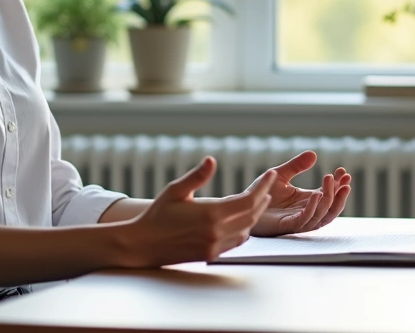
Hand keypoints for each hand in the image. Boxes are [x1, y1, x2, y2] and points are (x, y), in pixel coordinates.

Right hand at [121, 157, 275, 266]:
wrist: (143, 245)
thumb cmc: (157, 215)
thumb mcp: (175, 191)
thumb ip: (196, 176)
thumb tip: (212, 160)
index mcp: (210, 213)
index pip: (248, 200)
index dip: (264, 187)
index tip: (271, 175)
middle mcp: (216, 231)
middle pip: (252, 214)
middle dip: (263, 199)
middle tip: (267, 187)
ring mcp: (215, 245)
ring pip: (247, 229)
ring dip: (255, 215)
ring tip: (259, 201)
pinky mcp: (212, 255)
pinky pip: (237, 241)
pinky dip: (244, 229)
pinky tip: (243, 220)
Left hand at [249, 151, 351, 236]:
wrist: (242, 205)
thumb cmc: (261, 193)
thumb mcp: (281, 175)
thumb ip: (296, 166)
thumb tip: (314, 154)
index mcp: (307, 201)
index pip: (328, 195)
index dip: (338, 185)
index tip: (344, 171)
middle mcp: (306, 212)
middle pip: (330, 208)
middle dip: (339, 194)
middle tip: (344, 179)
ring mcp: (298, 220)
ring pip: (322, 216)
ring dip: (329, 199)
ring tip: (330, 181)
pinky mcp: (287, 225)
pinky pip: (305, 220)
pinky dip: (312, 208)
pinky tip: (316, 194)